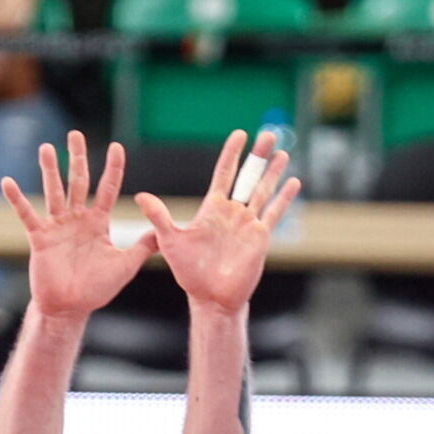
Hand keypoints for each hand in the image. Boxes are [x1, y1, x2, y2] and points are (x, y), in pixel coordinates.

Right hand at [1, 133, 159, 321]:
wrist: (70, 308)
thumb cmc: (96, 289)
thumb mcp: (124, 267)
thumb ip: (142, 248)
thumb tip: (162, 232)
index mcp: (98, 223)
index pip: (107, 189)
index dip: (113, 169)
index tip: (117, 147)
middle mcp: (77, 219)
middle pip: (78, 182)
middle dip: (77, 158)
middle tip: (75, 134)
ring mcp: (58, 226)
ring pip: (54, 192)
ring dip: (50, 170)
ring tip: (46, 147)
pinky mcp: (40, 238)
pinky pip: (28, 215)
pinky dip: (17, 200)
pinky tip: (7, 182)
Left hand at [134, 127, 301, 313]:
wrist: (211, 299)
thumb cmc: (190, 273)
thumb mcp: (171, 241)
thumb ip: (159, 217)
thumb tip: (140, 196)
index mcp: (213, 208)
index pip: (224, 173)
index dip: (232, 154)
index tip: (240, 134)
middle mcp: (233, 213)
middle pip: (248, 177)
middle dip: (258, 156)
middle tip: (268, 134)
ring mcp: (248, 224)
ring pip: (263, 191)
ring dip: (273, 172)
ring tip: (283, 152)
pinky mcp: (260, 238)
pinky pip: (274, 213)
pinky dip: (284, 198)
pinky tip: (294, 182)